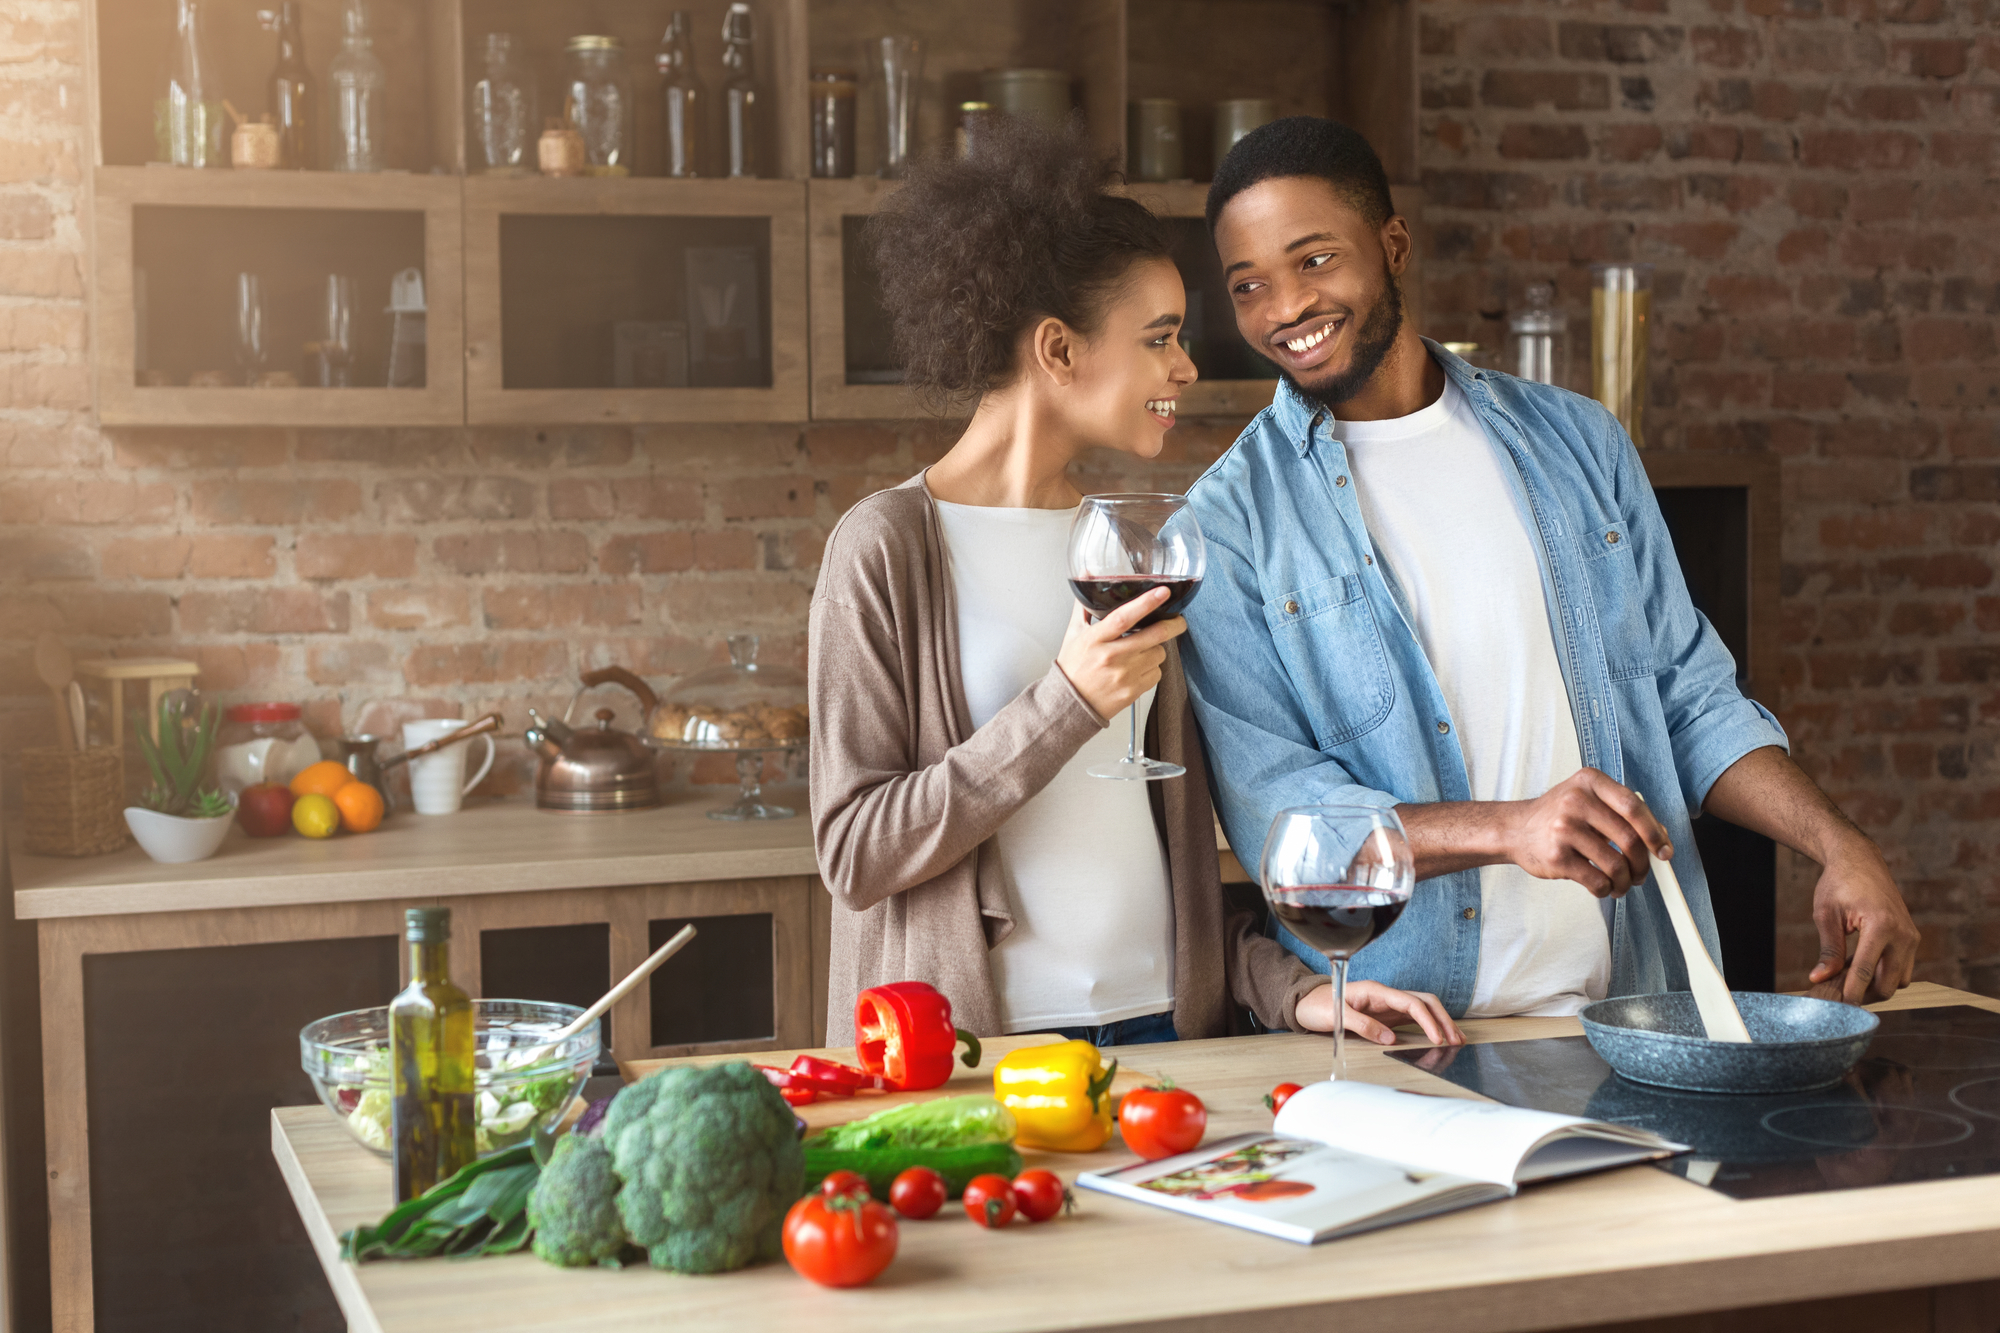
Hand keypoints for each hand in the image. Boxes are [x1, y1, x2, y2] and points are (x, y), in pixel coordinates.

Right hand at [1053, 589, 1185, 721]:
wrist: (1071, 703)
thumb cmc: (1073, 667)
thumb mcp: (1074, 633)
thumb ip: (1084, 605)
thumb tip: (1087, 575)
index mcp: (1096, 639)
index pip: (1123, 617)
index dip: (1146, 603)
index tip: (1162, 592)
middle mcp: (1112, 657)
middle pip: (1154, 636)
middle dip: (1174, 624)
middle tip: (1179, 620)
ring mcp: (1124, 675)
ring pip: (1159, 654)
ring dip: (1157, 649)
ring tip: (1143, 651)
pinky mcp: (1133, 691)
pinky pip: (1157, 674)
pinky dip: (1152, 669)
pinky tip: (1139, 668)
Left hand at [1296, 980, 1463, 1045]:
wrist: (1305, 1002)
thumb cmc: (1317, 1005)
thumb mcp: (1335, 1016)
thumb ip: (1361, 1024)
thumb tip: (1388, 1038)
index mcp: (1375, 990)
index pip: (1410, 1002)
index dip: (1428, 1020)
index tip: (1437, 1038)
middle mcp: (1385, 995)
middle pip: (1424, 1001)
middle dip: (1443, 1019)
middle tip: (1456, 1040)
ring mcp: (1387, 1004)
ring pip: (1423, 1007)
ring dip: (1441, 1021)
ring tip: (1456, 1039)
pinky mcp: (1387, 1014)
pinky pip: (1414, 1017)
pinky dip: (1429, 1025)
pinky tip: (1438, 1036)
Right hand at [1502, 768, 1672, 898]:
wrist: (1514, 829)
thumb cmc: (1558, 816)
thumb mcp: (1587, 799)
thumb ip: (1621, 812)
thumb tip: (1661, 838)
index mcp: (1589, 781)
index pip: (1633, 806)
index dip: (1655, 832)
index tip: (1664, 851)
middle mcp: (1576, 801)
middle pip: (1629, 838)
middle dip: (1642, 863)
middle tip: (1642, 874)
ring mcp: (1564, 829)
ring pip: (1615, 864)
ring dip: (1625, 881)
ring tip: (1622, 884)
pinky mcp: (1557, 857)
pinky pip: (1596, 880)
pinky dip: (1606, 889)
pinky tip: (1603, 887)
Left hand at [1804, 840, 1918, 1003]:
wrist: (1860, 861)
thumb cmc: (1839, 884)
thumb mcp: (1826, 915)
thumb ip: (1828, 951)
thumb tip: (1819, 979)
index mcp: (1880, 926)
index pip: (1865, 972)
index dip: (1851, 994)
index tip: (1838, 1008)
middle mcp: (1903, 934)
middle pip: (1888, 985)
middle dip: (1865, 995)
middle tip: (1839, 995)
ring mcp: (1911, 937)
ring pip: (1899, 980)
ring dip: (1877, 986)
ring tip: (1849, 980)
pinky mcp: (1912, 938)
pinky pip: (1903, 968)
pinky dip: (1885, 974)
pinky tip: (1862, 969)